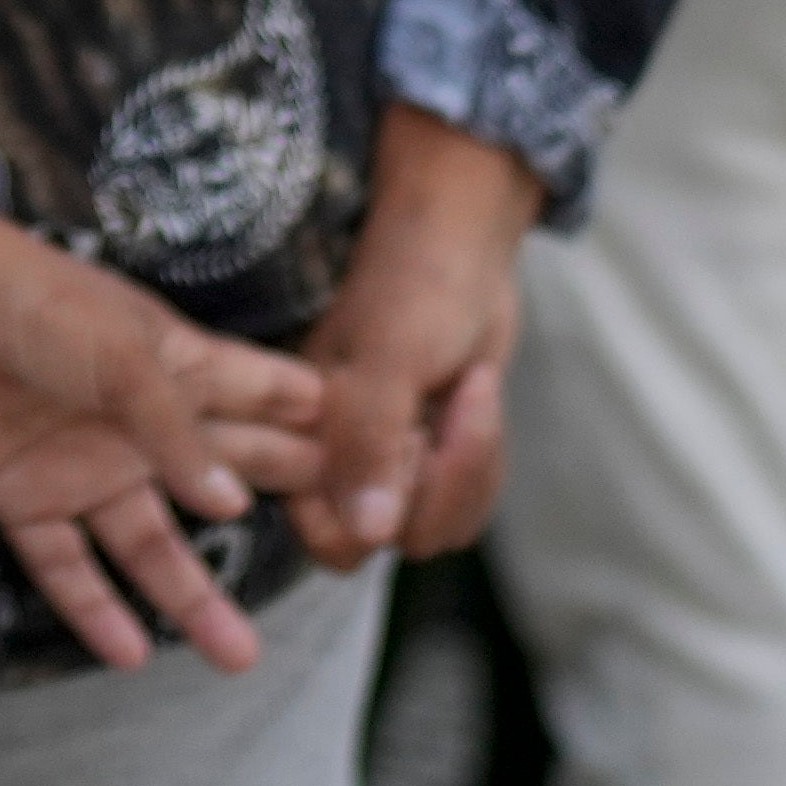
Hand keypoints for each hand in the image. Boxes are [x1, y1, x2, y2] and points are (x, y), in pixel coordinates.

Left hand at [0, 189, 331, 674]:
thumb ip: (179, 433)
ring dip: (192, 599)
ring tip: (240, 659)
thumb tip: (235, 508)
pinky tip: (131, 653)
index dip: (319, 428)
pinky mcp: (24, 498)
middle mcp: (142, 429)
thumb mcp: (127, 357)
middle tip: (349, 560)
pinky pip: (68, 567)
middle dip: (286, 513)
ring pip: (152, 548)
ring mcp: (84, 468)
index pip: (267, 401)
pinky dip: (96, 610)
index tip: (388, 460)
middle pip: (227, 480)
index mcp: (179, 372)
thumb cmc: (39, 305)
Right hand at [289, 103, 531, 565]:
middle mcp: (334, 466)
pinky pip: (465, 509)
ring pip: (438, 530)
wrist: (461, 245)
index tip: (411, 432)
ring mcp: (385, 470)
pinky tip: (477, 395)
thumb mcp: (389, 358)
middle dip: (443, 479)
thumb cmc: (413, 284)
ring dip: (473, 464)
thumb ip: (369, 441)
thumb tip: (368, 532)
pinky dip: (486, 462)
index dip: (384, 502)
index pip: (331, 537)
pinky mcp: (428, 465)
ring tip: (471, 388)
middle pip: (395, 540)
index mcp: (300, 440)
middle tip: (454, 399)